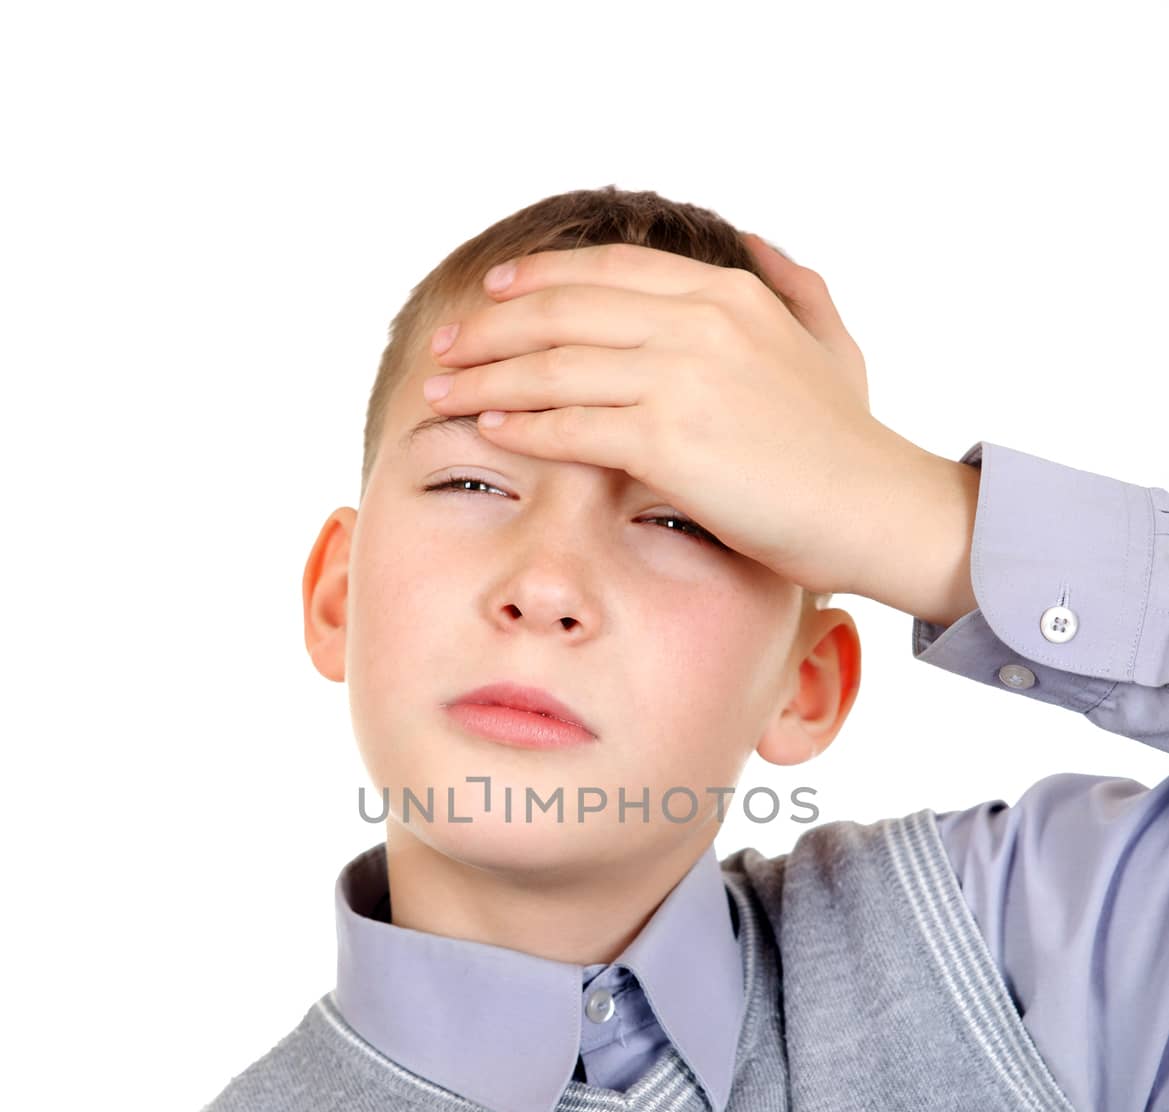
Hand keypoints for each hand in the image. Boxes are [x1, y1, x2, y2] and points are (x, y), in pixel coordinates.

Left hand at [421, 237, 932, 596]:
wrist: (875, 507)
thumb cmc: (849, 441)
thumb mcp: (830, 340)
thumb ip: (793, 284)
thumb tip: (758, 242)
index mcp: (728, 293)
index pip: (607, 270)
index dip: (538, 279)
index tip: (491, 295)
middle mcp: (699, 321)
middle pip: (563, 309)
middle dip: (490, 328)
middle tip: (445, 348)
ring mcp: (683, 378)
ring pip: (555, 365)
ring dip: (486, 378)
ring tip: (440, 393)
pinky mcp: (670, 442)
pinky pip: (571, 425)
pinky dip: (520, 424)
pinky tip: (487, 429)